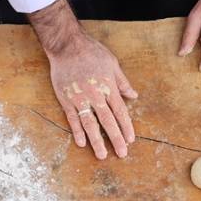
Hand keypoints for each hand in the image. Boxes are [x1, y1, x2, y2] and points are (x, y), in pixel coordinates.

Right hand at [29, 0, 136, 158]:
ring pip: (90, 124)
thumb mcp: (112, 63)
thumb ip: (122, 82)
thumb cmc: (92, 52)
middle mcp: (96, 95)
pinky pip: (72, 119)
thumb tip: (134, 96)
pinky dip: (77, 131)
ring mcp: (80, 99)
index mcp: (109, 87)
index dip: (126, 127)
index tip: (130, 140)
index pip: (120, 112)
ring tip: (102, 155)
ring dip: (97, 141)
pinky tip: (82, 143)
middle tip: (122, 154)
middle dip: (115, 139)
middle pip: (108, 121)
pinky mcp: (66, 99)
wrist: (67, 45)